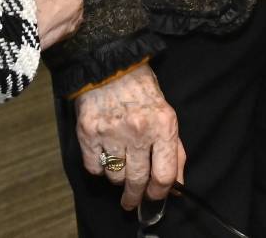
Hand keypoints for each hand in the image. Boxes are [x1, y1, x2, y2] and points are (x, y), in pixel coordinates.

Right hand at [74, 63, 184, 210]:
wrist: (110, 64)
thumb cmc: (142, 90)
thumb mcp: (166, 115)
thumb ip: (174, 151)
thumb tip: (176, 185)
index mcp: (163, 125)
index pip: (164, 175)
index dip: (160, 193)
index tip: (154, 199)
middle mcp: (138, 131)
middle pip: (138, 181)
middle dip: (135, 197)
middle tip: (132, 201)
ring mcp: (112, 132)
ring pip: (115, 176)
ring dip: (118, 176)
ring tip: (120, 163)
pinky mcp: (88, 133)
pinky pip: (95, 167)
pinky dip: (100, 167)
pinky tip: (105, 154)